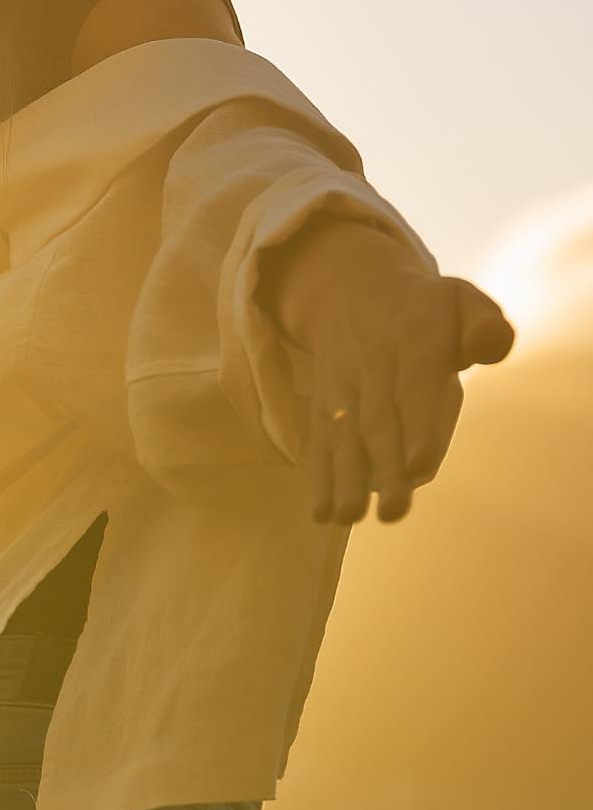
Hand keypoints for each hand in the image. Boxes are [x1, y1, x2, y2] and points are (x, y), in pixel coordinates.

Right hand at [259, 219, 514, 524]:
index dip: (418, 428)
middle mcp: (371, 365)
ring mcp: (342, 387)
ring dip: (344, 479)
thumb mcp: (461, 299)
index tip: (420, 469)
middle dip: (384, 469)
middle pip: (378, 422)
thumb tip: (491, 346)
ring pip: (343, 436)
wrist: (349, 291)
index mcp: (413, 340)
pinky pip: (319, 441)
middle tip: (393, 512)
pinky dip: (318, 478)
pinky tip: (323, 513)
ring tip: (349, 517)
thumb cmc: (423, 309)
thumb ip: (484, 322)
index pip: (415, 387)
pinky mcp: (322, 405)